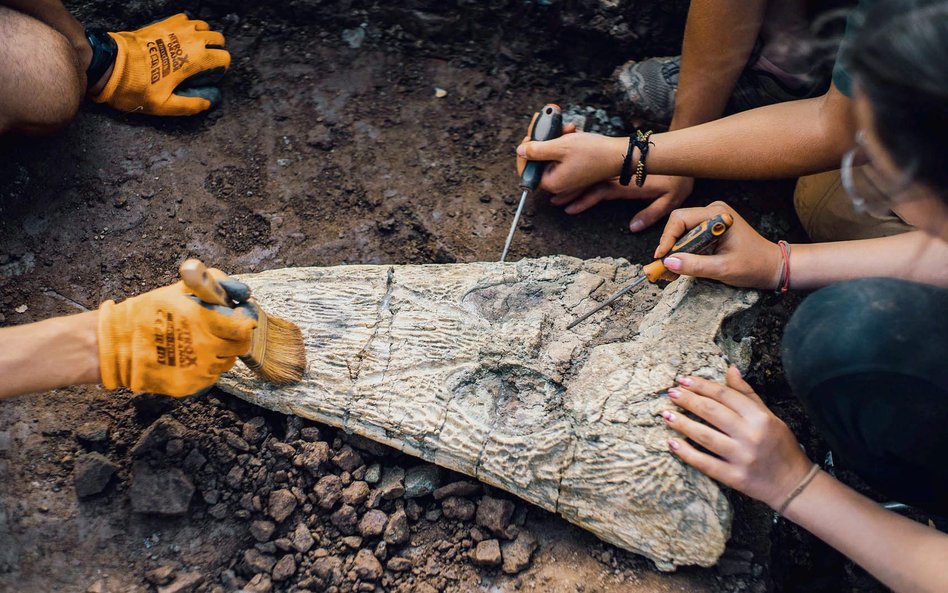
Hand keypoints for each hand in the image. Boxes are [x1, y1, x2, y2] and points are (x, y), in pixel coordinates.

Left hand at [91, 14, 229, 115]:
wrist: (110, 64)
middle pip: (217, 38)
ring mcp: (176, 28)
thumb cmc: (137, 86)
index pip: (223, 57)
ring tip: (195, 49)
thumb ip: (189, 106)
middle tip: (206, 63)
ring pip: (203, 26)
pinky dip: (188, 27)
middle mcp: (190, 39)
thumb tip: (206, 103)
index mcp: (195, 60)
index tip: (212, 75)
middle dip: (216, 49)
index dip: (222, 67)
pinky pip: (185, 19)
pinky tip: (180, 38)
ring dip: (204, 36)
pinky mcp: (162, 23)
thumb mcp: (164, 105)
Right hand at [97, 270, 256, 396]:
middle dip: (235, 338)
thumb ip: (213, 284)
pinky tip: (189, 357)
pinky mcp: (191, 385)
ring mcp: (200, 369)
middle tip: (220, 332)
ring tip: (198, 343)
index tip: (238, 319)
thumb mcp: (180, 290)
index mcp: (207, 322)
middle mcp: (207, 348)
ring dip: (219, 353)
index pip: (245, 328)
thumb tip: (241, 292)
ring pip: (226, 363)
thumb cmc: (149, 312)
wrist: (118, 344)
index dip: (245, 323)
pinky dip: (205, 368)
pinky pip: (211, 376)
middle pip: (241, 347)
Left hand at [516, 130, 627, 195]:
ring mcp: (566, 176)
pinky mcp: (575, 169)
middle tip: (549, 122)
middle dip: (544, 138)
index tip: (531, 136)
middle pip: (539, 159)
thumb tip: (520, 151)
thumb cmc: (593, 152)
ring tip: (568, 127)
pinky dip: (565, 142)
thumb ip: (537, 149)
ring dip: (556, 137)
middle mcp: (557, 182)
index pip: (527, 169)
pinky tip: (572, 131)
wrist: (620, 154)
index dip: (525, 151)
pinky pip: (562, 155)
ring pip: (551, 154)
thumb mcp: (560, 147)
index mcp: (551, 182)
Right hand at [549, 174, 694, 231]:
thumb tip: (632, 227)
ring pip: (590, 176)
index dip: (582, 200)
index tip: (567, 208)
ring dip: (573, 182)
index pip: (599, 192)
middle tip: (552, 197)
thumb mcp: (670, 200)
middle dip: (569, 190)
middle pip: (588, 182)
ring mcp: (619, 170)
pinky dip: (584, 177)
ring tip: (556, 188)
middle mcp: (620, 175)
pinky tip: (573, 179)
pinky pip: (598, 172)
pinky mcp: (621, 167)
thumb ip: (650, 214)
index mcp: (628, 184)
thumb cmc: (680, 179)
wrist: (684, 156)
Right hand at [655, 201, 782, 288]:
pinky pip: (689, 236)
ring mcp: (711, 219)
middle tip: (665, 267)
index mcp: (718, 215)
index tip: (661, 258)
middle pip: (678, 223)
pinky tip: (681, 266)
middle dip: (669, 245)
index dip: (667, 238)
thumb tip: (669, 262)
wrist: (771, 266)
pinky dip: (683, 251)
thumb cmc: (753, 265)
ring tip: (671, 270)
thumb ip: (695, 265)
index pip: (680, 219)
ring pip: (681, 231)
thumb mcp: (722, 269)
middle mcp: (713, 212)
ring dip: (675, 250)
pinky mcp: (710, 228)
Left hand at [663, 366, 813, 509]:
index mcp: (760, 417)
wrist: (793, 483)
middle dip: (688, 400)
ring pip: (705, 436)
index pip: (725, 395)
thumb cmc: (780, 445)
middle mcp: (751, 435)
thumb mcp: (769, 415)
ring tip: (666, 415)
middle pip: (712, 412)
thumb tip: (730, 369)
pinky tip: (672, 443)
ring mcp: (742, 458)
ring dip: (682, 424)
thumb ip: (747, 394)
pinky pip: (705, 463)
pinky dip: (687, 453)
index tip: (683, 380)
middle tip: (671, 394)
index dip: (701, 386)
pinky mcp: (735, 478)